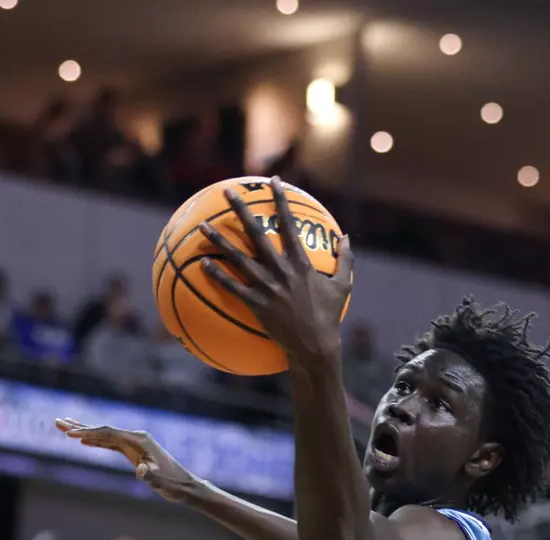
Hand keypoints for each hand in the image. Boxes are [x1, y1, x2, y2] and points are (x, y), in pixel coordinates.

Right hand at [54, 419, 196, 501]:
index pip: (108, 433)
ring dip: (85, 432)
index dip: (88, 432)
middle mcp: (136, 437)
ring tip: (64, 429)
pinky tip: (84, 442)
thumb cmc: (173, 484)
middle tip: (58, 422)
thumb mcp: (161, 482)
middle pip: (103, 429)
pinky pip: (111, 444)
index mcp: (139, 440)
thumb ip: (150, 476)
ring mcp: (135, 443)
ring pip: (105, 435)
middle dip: (80, 426)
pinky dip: (97, 442)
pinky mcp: (134, 451)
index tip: (69, 434)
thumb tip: (140, 470)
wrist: (185, 485)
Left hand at [198, 179, 353, 369]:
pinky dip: (218, 275)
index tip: (273, 181)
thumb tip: (347, 238)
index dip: (280, 200)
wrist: (315, 346)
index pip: (289, 223)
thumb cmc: (329, 316)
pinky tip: (203, 263)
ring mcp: (267, 287)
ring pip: (238, 259)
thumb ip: (345, 260)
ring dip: (219, 241)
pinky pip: (233, 287)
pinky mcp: (257, 305)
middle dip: (240, 210)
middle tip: (227, 192)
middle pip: (256, 234)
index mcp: (301, 262)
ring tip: (202, 226)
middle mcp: (281, 270)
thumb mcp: (342, 285)